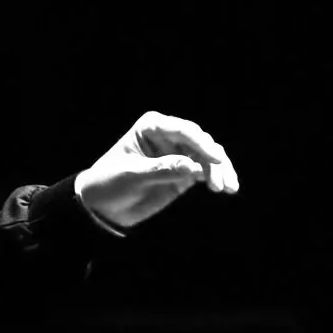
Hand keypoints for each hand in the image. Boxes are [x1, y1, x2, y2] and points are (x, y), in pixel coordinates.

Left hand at [75, 111, 239, 233]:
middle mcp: (169, 136)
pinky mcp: (185, 171)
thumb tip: (193, 167)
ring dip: (221, 170)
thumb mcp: (132, 176)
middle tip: (220, 183)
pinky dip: (218, 177)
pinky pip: (207, 170)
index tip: (216, 159)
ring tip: (229, 188)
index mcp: (152, 126)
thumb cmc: (109, 183)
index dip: (202, 144)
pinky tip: (228, 188)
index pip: (183, 130)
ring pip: (209, 155)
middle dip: (214, 160)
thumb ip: (162, 170)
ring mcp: (179, 153)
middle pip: (200, 141)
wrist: (103, 206)